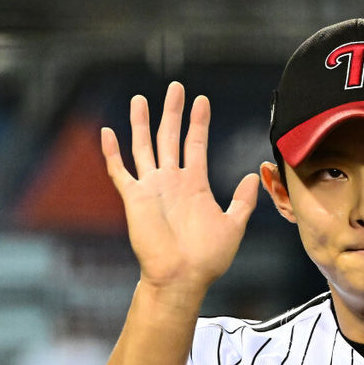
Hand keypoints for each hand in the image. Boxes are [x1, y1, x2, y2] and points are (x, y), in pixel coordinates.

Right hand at [101, 81, 258, 296]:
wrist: (183, 277)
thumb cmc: (209, 257)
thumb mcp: (233, 224)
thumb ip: (242, 199)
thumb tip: (255, 174)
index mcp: (195, 184)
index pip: (196, 144)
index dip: (198, 122)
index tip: (202, 100)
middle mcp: (172, 181)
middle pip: (170, 137)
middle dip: (173, 112)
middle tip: (176, 87)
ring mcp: (152, 187)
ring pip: (144, 146)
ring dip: (141, 123)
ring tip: (141, 98)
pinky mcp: (133, 198)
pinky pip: (120, 171)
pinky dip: (112, 152)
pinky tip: (108, 132)